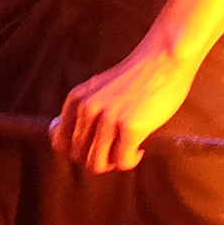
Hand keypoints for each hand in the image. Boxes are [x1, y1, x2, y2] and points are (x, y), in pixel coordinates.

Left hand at [56, 43, 196, 173]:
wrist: (164, 60)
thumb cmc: (135, 76)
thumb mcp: (98, 88)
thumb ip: (82, 109)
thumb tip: (60, 133)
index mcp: (76, 99)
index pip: (59, 141)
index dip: (77, 151)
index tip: (94, 148)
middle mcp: (87, 109)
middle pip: (79, 156)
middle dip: (97, 159)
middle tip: (115, 151)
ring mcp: (108, 118)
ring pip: (97, 164)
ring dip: (113, 164)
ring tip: (126, 151)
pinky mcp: (130, 127)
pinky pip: (123, 162)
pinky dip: (131, 161)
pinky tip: (139, 149)